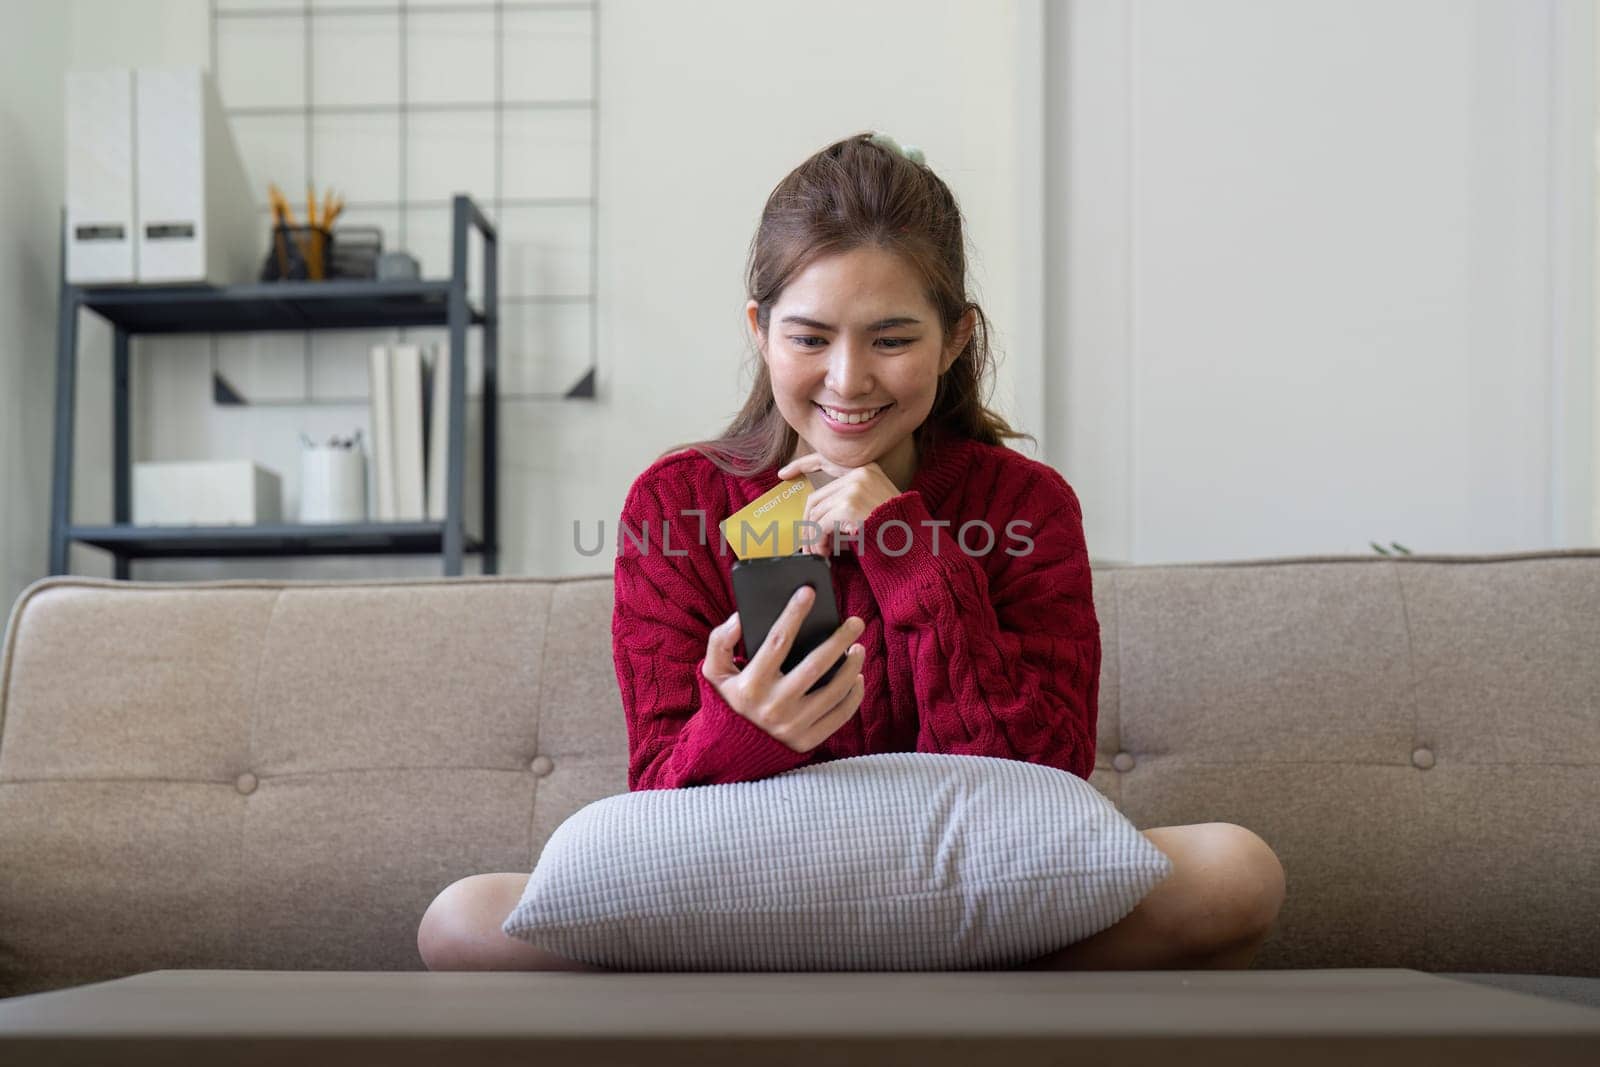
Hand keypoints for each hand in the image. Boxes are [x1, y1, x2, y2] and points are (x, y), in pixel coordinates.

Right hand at [701, 585, 865, 753]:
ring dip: (852, 667)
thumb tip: (740, 617)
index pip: (777, 641)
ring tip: (858, 648)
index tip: (808, 592)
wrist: (730, 752)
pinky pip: (839, 716)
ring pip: (833, 691)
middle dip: (839, 640)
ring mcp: (793, 726)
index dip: (793, 613)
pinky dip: (853, 696)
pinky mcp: (808, 741)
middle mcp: (774, 706)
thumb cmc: (728, 701)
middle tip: (856, 622)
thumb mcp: (714, 672)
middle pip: (815, 666)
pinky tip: (856, 678)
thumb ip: (720, 641)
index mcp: (751, 685)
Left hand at [777, 452, 901, 554]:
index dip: (801, 465)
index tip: (784, 473)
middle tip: (808, 543)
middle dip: (808, 523)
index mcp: (866, 468)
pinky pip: (820, 525)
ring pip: (816, 514)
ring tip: (820, 552)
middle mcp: (859, 474)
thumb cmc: (895, 527)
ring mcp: (853, 488)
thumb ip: (849, 498)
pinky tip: (825, 551)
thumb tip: (815, 516)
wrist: (913, 540)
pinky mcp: (848, 506)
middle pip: (816, 498)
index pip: (825, 459)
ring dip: (813, 537)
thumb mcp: (874, 503)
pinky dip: (817, 541)